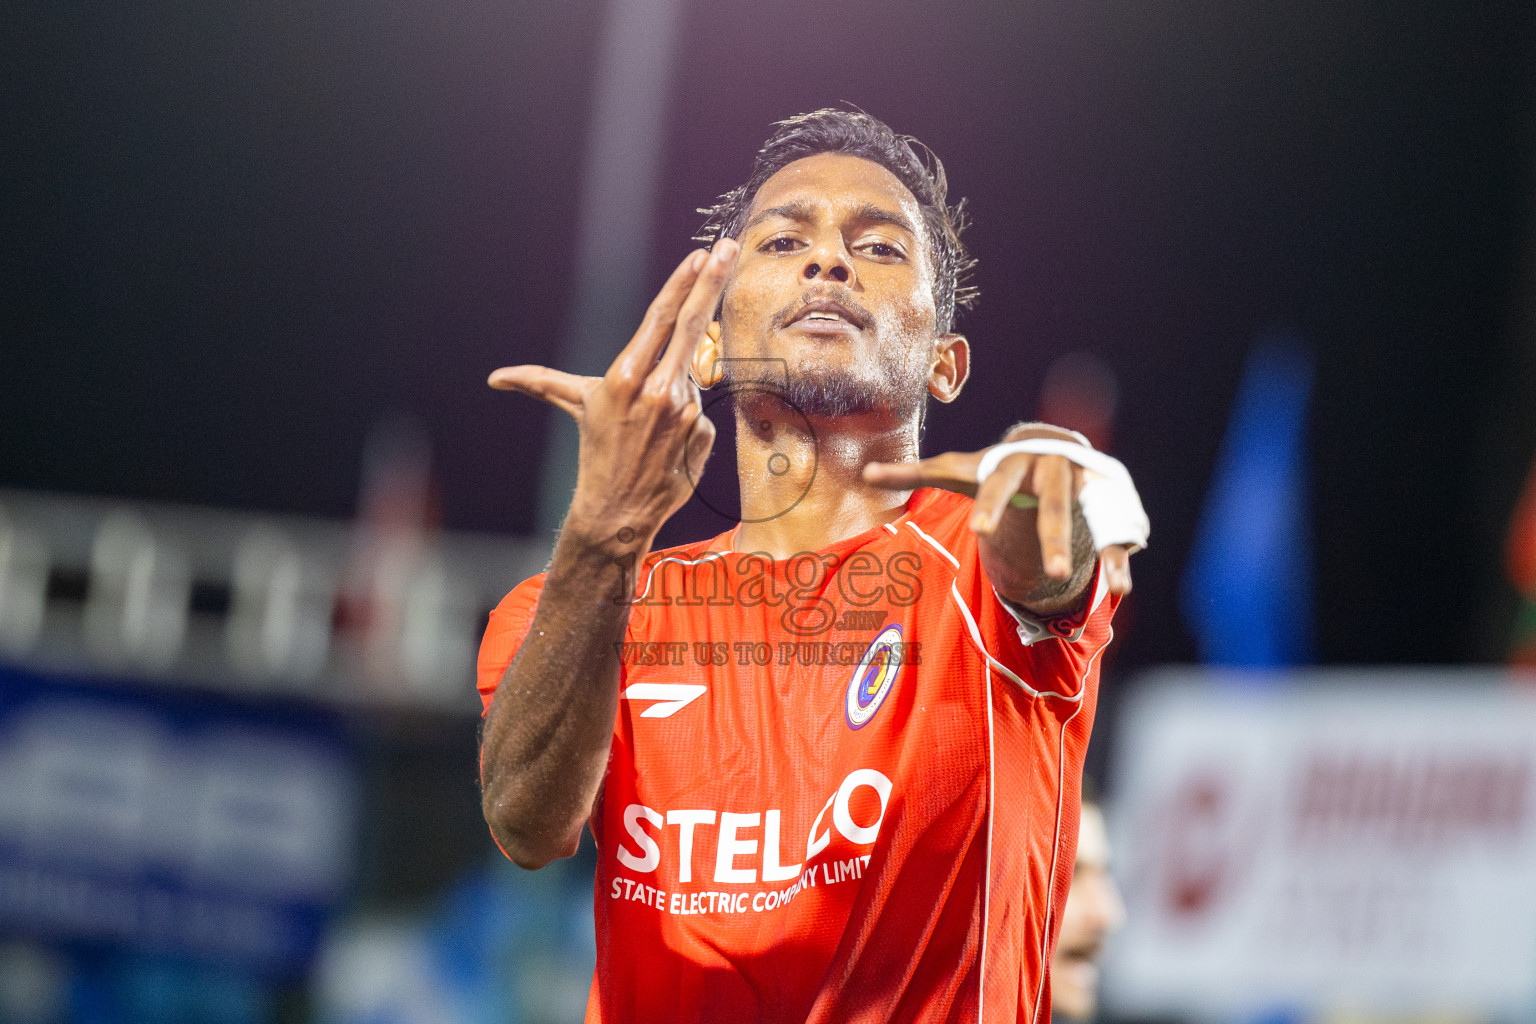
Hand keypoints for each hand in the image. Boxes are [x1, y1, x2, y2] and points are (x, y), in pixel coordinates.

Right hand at [489, 241, 740, 547]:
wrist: (618, 511)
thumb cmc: (596, 452)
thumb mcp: (575, 407)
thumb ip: (540, 382)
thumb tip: (495, 379)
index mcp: (625, 377)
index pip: (659, 319)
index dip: (681, 284)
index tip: (701, 255)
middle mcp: (658, 390)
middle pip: (692, 325)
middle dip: (712, 283)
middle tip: (729, 250)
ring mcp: (685, 412)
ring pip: (689, 377)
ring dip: (677, 386)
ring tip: (653, 421)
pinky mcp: (703, 433)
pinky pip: (698, 411)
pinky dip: (686, 418)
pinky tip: (669, 440)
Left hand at [863, 431, 1134, 596]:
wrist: (1054, 444)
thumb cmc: (996, 466)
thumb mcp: (959, 468)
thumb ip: (915, 473)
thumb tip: (863, 472)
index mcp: (1013, 461)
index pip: (1000, 483)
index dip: (992, 506)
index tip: (980, 532)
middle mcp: (1053, 469)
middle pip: (1055, 502)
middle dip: (1054, 536)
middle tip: (1053, 573)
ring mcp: (1083, 486)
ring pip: (1090, 517)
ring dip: (1094, 550)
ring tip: (1087, 585)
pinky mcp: (1107, 504)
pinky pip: (1115, 533)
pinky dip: (1118, 561)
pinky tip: (1120, 590)